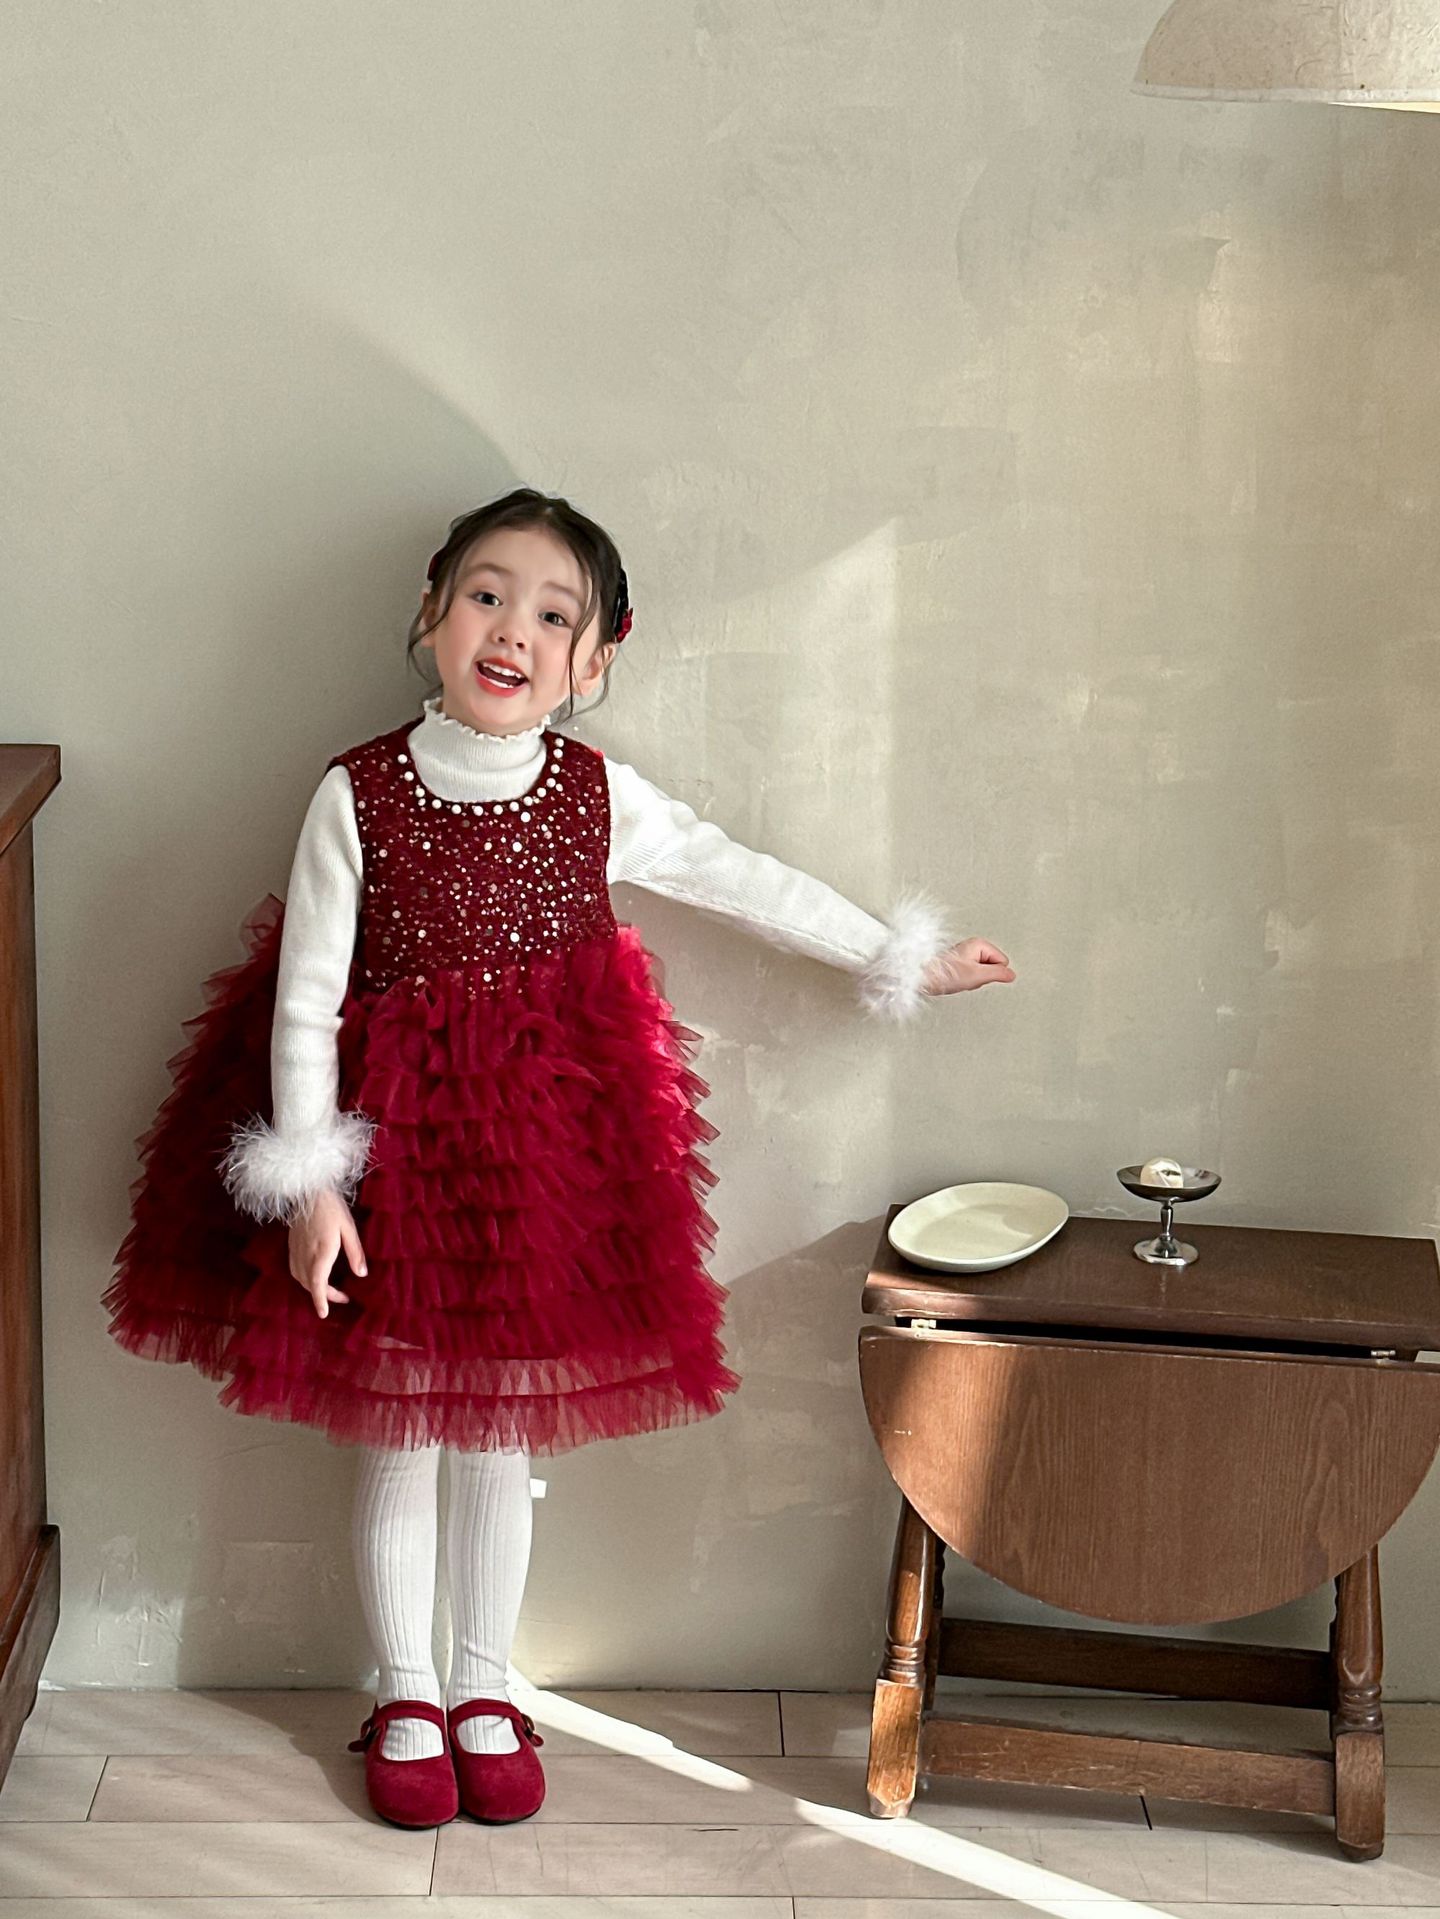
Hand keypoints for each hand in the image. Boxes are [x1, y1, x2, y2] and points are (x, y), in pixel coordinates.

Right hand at [288, 1188, 366, 1318]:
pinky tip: (315, 1276)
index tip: (323, 1314)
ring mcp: (296, 1250)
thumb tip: (361, 1274)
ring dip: (314, 1288)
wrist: (306, 1190)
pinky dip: (304, 1279)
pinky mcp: (291, 1245)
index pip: (318, 1282)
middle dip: (324, 1296)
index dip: (321, 1299)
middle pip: (310, 1284)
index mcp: (321, 1251)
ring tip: (331, 1290)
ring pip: (300, 1278)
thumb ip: (355, 1252)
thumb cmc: (331, 1206)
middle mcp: (305, 1254)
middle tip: (343, 1298)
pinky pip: (295, 1269)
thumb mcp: (349, 1227)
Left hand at [921, 937, 1015, 996]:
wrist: (924, 978)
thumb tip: (1011, 975)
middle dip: (984, 976)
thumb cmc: (946, 974)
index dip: (993, 973)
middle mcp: (973, 946)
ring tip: (961, 978)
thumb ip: (998, 974)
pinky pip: (974, 974)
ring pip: (984, 972)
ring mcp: (967, 954)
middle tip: (969, 977)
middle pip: (994, 966)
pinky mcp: (961, 963)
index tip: (978, 973)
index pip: (1003, 962)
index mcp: (979, 943)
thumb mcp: (977, 975)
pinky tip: (958, 980)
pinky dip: (967, 980)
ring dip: (975, 979)